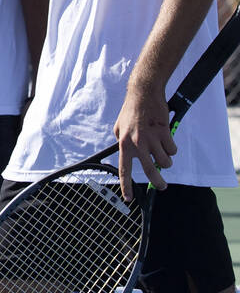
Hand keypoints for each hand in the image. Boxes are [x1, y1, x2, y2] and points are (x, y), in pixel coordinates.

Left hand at [113, 78, 176, 199]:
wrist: (143, 94)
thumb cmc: (131, 111)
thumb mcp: (119, 128)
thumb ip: (122, 142)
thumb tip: (128, 156)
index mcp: (124, 144)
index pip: (124, 169)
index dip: (126, 186)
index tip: (128, 198)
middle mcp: (137, 144)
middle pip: (151, 171)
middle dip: (158, 182)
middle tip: (162, 187)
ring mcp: (151, 139)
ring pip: (165, 162)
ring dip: (166, 159)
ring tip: (162, 149)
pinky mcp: (164, 133)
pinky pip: (173, 150)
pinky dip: (172, 146)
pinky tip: (166, 136)